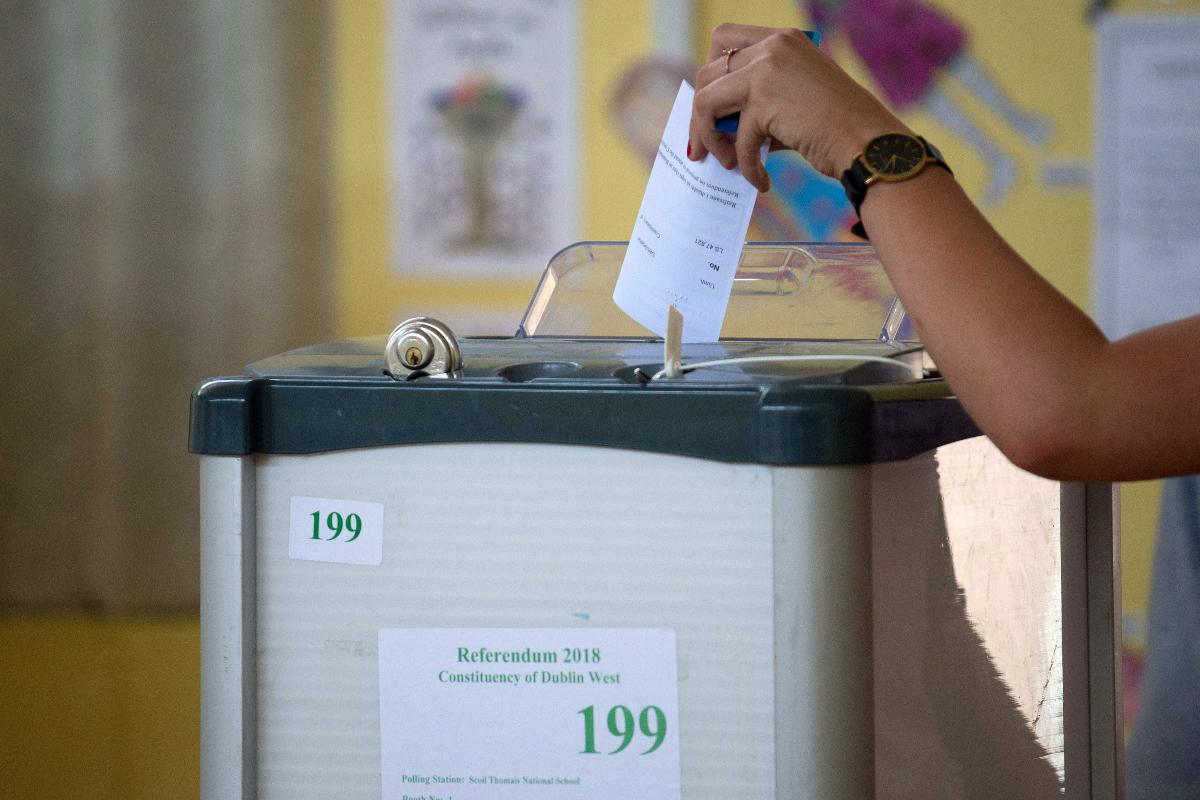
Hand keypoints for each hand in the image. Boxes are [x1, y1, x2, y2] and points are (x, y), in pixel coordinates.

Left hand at [688, 23, 907, 190]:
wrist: (870, 143)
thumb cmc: (838, 129)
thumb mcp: (793, 102)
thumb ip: (757, 103)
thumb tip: (716, 127)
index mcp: (782, 40)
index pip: (723, 42)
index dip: (709, 76)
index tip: (709, 110)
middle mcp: (773, 46)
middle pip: (707, 73)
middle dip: (699, 115)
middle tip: (701, 149)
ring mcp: (767, 69)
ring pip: (707, 100)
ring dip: (710, 137)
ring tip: (725, 163)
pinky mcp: (765, 100)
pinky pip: (737, 138)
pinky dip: (745, 165)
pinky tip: (760, 181)